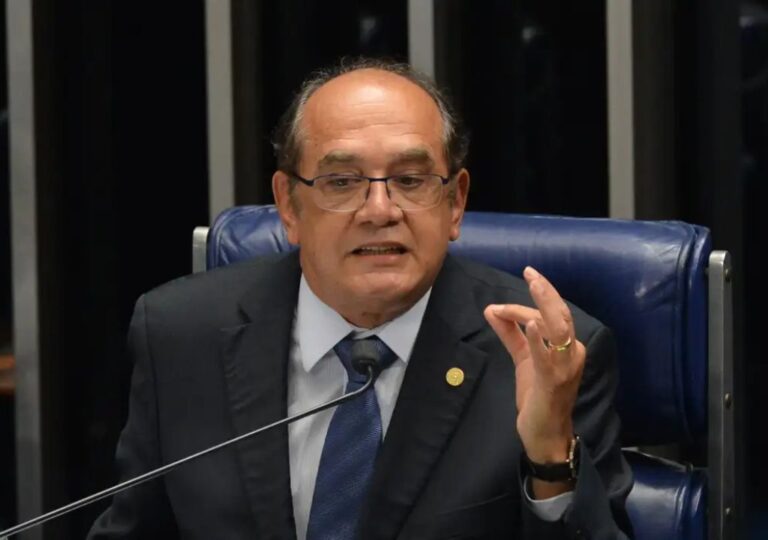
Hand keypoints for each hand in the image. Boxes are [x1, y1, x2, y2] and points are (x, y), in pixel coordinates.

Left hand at [484, 267, 585, 494]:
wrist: (545, 434)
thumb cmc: (538, 396)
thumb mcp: (523, 359)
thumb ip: (510, 334)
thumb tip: (491, 310)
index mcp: (568, 346)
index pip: (553, 314)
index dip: (535, 299)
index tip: (512, 293)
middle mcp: (573, 353)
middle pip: (561, 314)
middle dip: (546, 292)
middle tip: (530, 272)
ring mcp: (565, 367)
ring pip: (558, 328)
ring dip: (543, 306)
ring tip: (533, 284)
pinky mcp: (553, 381)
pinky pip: (548, 356)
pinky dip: (540, 337)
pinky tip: (532, 323)